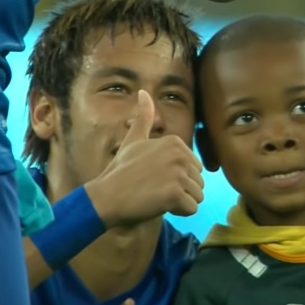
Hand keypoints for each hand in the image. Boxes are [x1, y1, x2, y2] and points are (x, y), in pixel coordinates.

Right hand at [85, 90, 204, 226]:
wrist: (107, 197)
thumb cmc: (120, 171)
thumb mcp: (134, 140)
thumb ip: (143, 117)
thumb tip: (143, 91)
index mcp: (174, 142)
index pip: (195, 169)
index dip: (177, 178)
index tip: (155, 177)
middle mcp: (179, 154)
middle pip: (198, 182)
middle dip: (181, 191)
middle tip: (156, 189)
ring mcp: (178, 173)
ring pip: (197, 196)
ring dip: (180, 203)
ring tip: (157, 197)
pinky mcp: (175, 193)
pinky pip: (192, 209)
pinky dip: (178, 212)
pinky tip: (159, 205)